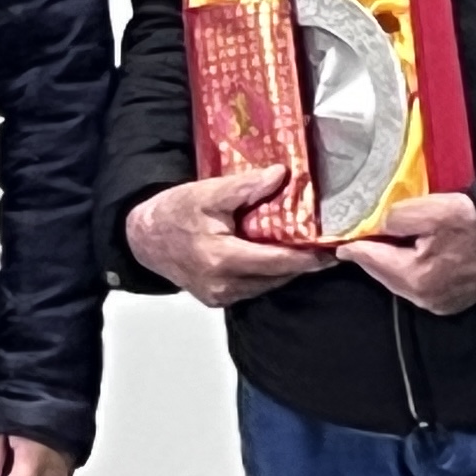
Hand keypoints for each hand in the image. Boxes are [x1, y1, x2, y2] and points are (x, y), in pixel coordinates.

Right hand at [125, 167, 326, 308]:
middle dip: (301, 263)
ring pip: (266, 285)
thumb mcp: (209, 192)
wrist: (144, 238)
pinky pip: (253, 288)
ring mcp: (220, 296)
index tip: (330, 251)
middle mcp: (223, 285)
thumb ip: (245, 187)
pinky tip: (277, 257)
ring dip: (286, 269)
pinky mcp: (217, 299)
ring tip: (307, 250)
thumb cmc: (174, 213)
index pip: (276, 262)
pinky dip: (268, 273)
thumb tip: (281, 175)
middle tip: (325, 247)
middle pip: (275, 277)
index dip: (306, 258)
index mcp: (221, 259)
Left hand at [340, 192, 475, 314]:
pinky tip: (407, 260)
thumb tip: (378, 227)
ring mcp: (440, 304)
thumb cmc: (472, 222)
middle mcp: (424, 298)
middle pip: (385, 277)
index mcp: (415, 278)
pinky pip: (418, 288)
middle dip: (371, 260)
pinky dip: (408, 273)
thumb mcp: (430, 210)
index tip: (338, 246)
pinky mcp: (452, 302)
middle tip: (356, 244)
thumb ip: (396, 219)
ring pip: (402, 284)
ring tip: (379, 249)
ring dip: (389, 267)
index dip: (355, 249)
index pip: (373, 261)